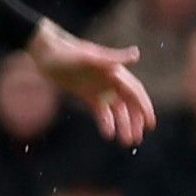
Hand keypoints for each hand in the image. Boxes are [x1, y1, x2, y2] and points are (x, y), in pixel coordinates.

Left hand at [28, 21, 155, 143]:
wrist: (45, 54)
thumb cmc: (67, 53)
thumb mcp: (88, 57)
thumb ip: (112, 58)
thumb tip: (136, 54)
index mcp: (116, 72)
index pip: (135, 92)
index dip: (145, 107)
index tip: (151, 124)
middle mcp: (111, 81)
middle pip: (128, 104)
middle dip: (135, 121)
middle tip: (137, 139)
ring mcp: (100, 88)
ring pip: (116, 110)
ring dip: (123, 125)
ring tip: (126, 142)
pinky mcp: (88, 94)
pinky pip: (100, 111)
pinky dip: (106, 122)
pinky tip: (108, 134)